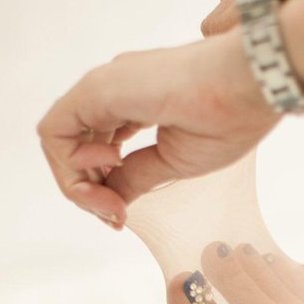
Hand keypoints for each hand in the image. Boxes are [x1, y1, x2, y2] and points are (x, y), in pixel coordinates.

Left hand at [37, 33, 276, 226]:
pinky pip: (55, 132)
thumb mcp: (173, 163)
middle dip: (87, 193)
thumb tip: (110, 196)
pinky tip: (111, 168)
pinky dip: (70, 164)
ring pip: (58, 141)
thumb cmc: (228, 119)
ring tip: (113, 204)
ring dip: (78, 185)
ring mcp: (103, 88)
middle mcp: (112, 92)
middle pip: (73, 149)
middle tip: (116, 217)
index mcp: (134, 104)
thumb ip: (136, 176)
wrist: (248, 86)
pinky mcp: (96, 90)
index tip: (123, 216)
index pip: (95, 150)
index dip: (100, 189)